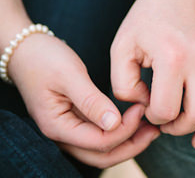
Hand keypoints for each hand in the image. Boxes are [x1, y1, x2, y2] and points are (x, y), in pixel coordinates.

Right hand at [9, 34, 159, 167]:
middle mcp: (63, 135)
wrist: (26, 50)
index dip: (125, 130)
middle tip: (156, 128)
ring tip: (151, 127)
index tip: (141, 108)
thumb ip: (91, 101)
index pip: (99, 142)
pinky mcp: (77, 121)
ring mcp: (69, 130)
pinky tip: (137, 120)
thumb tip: (114, 123)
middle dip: (132, 145)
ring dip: (128, 142)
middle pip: (102, 156)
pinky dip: (120, 132)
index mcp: (58, 126)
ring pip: (102, 150)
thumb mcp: (70, 75)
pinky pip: (100, 136)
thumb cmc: (45, 59)